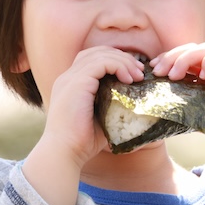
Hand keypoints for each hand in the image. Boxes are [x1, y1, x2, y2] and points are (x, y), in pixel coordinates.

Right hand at [22, 46, 143, 204]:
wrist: (64, 153)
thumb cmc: (82, 142)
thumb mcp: (101, 118)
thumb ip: (112, 105)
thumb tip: (136, 104)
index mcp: (71, 84)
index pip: (92, 59)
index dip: (115, 60)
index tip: (134, 74)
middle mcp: (68, 77)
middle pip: (97, 52)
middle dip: (121, 57)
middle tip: (140, 72)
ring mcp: (70, 78)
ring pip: (101, 55)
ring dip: (123, 61)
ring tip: (138, 76)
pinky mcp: (77, 83)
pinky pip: (101, 63)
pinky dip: (118, 66)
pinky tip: (128, 79)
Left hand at [150, 43, 204, 134]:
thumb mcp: (199, 116)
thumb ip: (184, 109)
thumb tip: (156, 113)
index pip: (184, 57)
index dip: (168, 58)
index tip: (153, 68)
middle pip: (192, 49)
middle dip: (173, 56)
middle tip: (159, 71)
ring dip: (187, 58)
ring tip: (175, 75)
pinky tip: (202, 74)